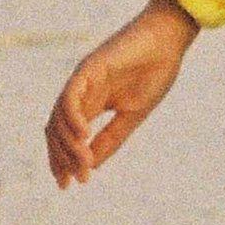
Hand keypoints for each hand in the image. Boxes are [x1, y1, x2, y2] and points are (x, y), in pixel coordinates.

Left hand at [46, 0, 196, 187]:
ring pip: (59, 116)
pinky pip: (70, 96)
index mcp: (93, 103)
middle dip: (60, 157)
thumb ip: (111, 139)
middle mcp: (82, 93)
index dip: (63, 160)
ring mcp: (82, 81)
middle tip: (71, 180)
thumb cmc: (155, 72)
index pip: (67, 135)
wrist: (168, 40)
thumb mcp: (132, 115)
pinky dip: (72, 117)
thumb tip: (90, 166)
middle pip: (56, 129)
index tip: (70, 184)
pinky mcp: (87, 69)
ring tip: (82, 163)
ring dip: (67, 143)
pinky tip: (83, 136)